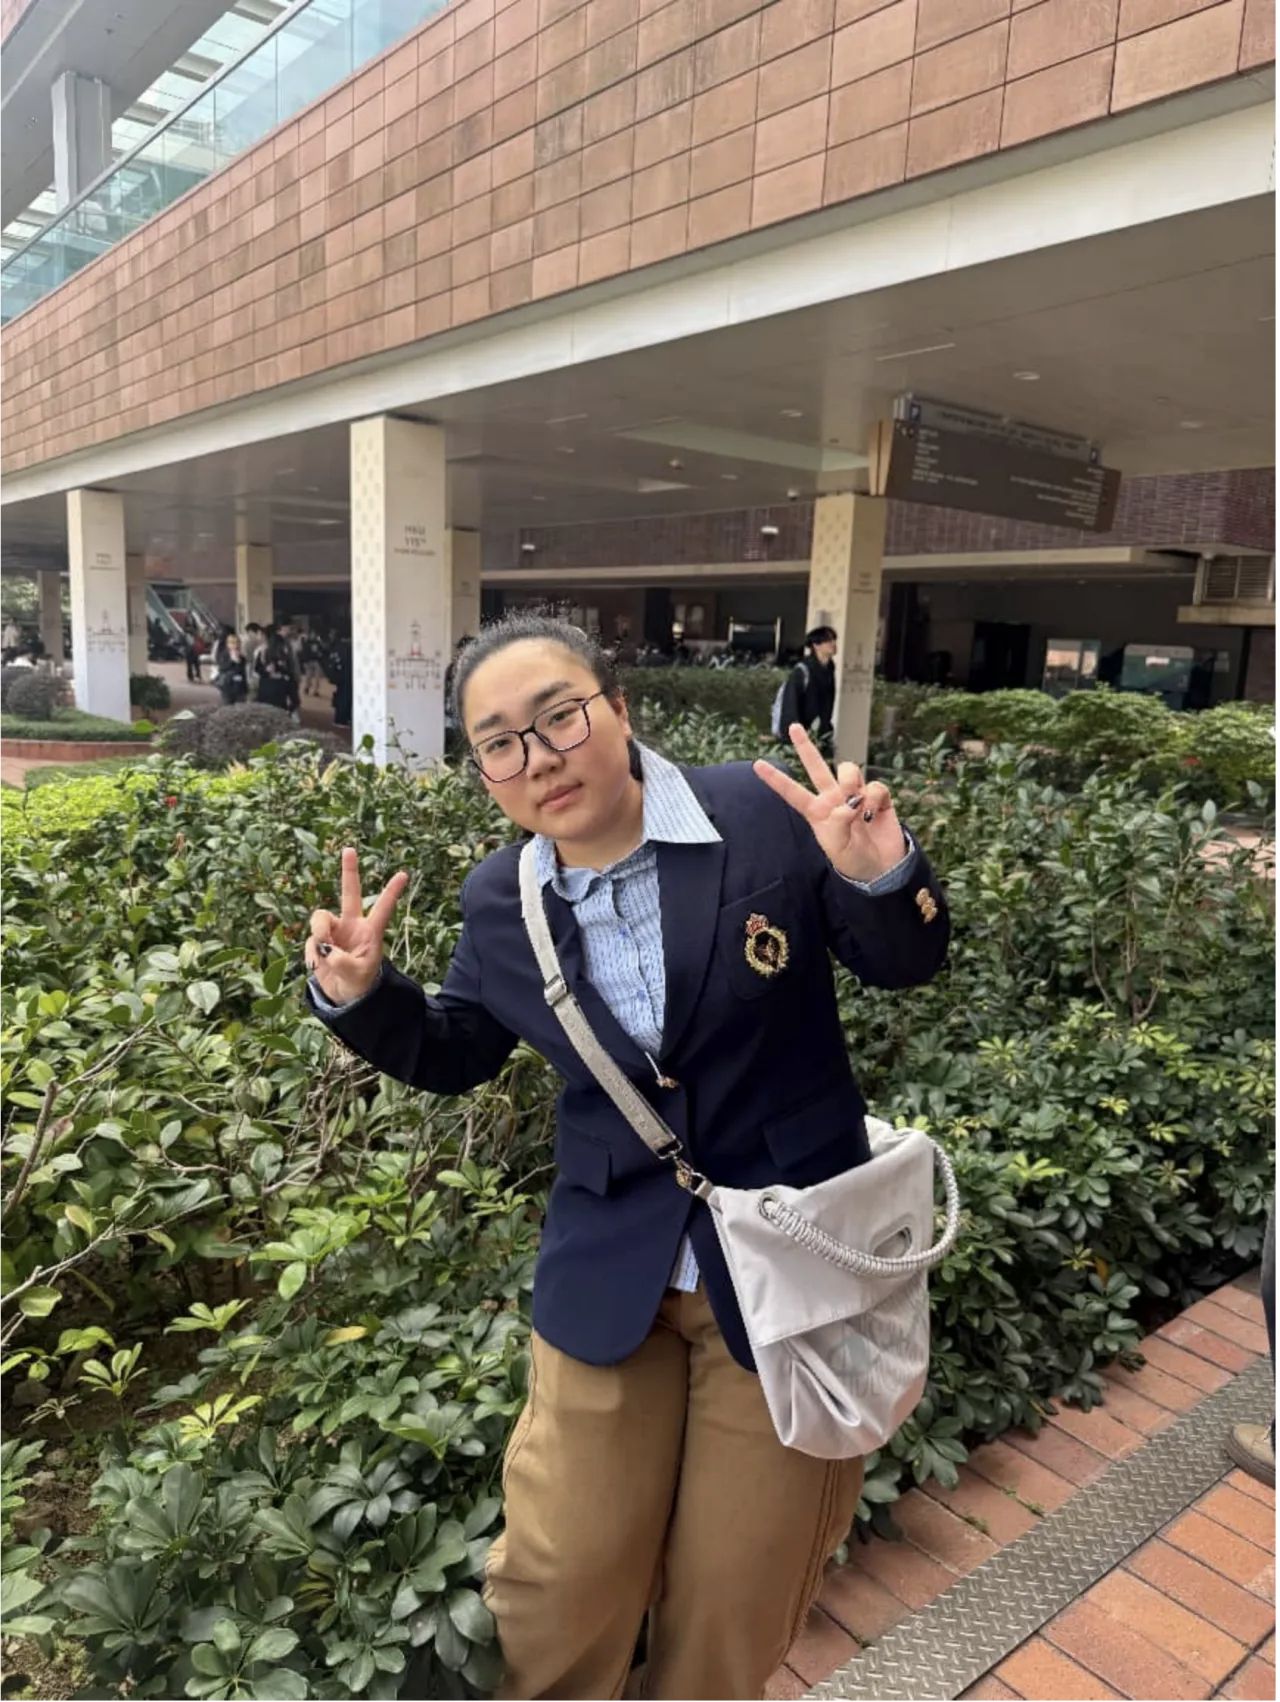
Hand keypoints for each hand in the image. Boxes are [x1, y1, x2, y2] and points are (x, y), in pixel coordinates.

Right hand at [306, 847, 408, 1004]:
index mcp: (370, 932)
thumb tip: (325, 949)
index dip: (391, 892)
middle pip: (349, 893)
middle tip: (349, 849)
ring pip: (320, 918)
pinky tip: (318, 965)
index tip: (404, 874)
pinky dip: (312, 955)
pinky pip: (310, 941)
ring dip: (319, 932)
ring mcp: (333, 931)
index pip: (382, 908)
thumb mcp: (356, 975)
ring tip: (324, 953)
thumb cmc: (359, 983)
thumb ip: (343, 962)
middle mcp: (351, 925)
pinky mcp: (318, 940)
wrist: (342, 996)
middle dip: (349, 872)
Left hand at [753, 725, 904, 883]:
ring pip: (848, 770)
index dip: (776, 780)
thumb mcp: (838, 848)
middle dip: (805, 747)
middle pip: (817, 768)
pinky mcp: (876, 798)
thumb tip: (848, 803)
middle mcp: (833, 800)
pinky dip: (875, 797)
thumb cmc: (854, 860)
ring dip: (852, 781)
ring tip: (858, 806)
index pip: (793, 793)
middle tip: (793, 727)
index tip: (757, 764)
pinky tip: (874, 813)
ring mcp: (855, 796)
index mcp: (817, 813)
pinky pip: (875, 786)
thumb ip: (838, 824)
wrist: (883, 868)